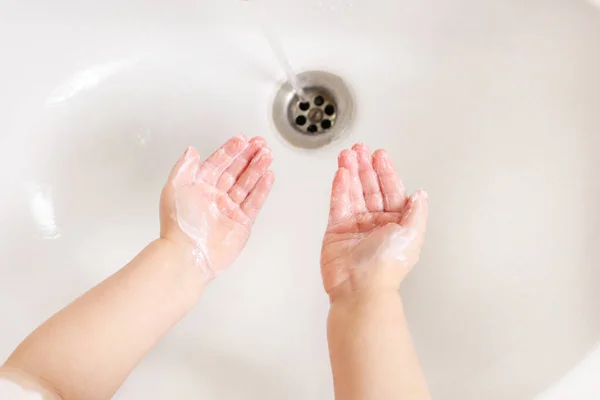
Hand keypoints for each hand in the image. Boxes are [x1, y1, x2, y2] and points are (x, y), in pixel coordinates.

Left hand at [160, 136, 273, 281]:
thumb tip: (191, 150)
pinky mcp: (241, 223)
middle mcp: (214, 197)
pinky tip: (268, 176)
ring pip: (247, 183)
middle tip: (260, 144)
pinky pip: (254, 202)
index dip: (230, 150)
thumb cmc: (178, 225)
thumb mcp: (175, 188)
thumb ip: (184, 167)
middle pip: (236, 171)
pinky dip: (262, 189)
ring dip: (257, 168)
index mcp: (198, 187)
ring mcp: (229, 210)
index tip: (241, 139)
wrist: (188, 254)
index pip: (218, 163)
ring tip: (267, 155)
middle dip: (248, 156)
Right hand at [321, 143, 427, 299]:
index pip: (391, 190)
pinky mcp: (337, 230)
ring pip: (353, 191)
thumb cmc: (386, 267)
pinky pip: (338, 203)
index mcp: (396, 224)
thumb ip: (416, 211)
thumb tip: (420, 194)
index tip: (380, 155)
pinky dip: (340, 187)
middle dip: (365, 166)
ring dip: (351, 172)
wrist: (360, 287)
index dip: (386, 171)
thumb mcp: (412, 234)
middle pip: (370, 187)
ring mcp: (356, 226)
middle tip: (360, 148)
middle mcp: (376, 223)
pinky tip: (341, 173)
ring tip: (347, 155)